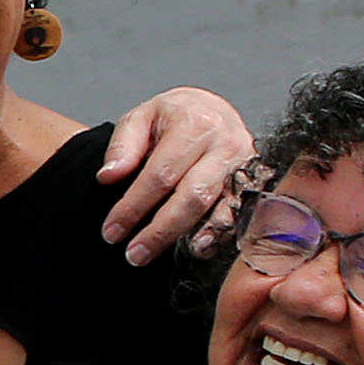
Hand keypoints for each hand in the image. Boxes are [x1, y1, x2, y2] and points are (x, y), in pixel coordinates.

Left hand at [91, 82, 256, 259]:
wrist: (211, 109)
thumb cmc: (172, 117)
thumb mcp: (140, 118)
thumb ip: (122, 147)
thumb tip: (108, 176)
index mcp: (195, 124)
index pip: (160, 174)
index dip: (134, 206)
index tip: (112, 231)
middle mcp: (226, 144)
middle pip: (192, 196)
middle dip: (160, 230)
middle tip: (134, 254)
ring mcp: (245, 164)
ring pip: (219, 209)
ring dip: (189, 237)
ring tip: (162, 255)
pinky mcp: (255, 182)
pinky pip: (238, 214)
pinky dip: (218, 234)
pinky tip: (198, 249)